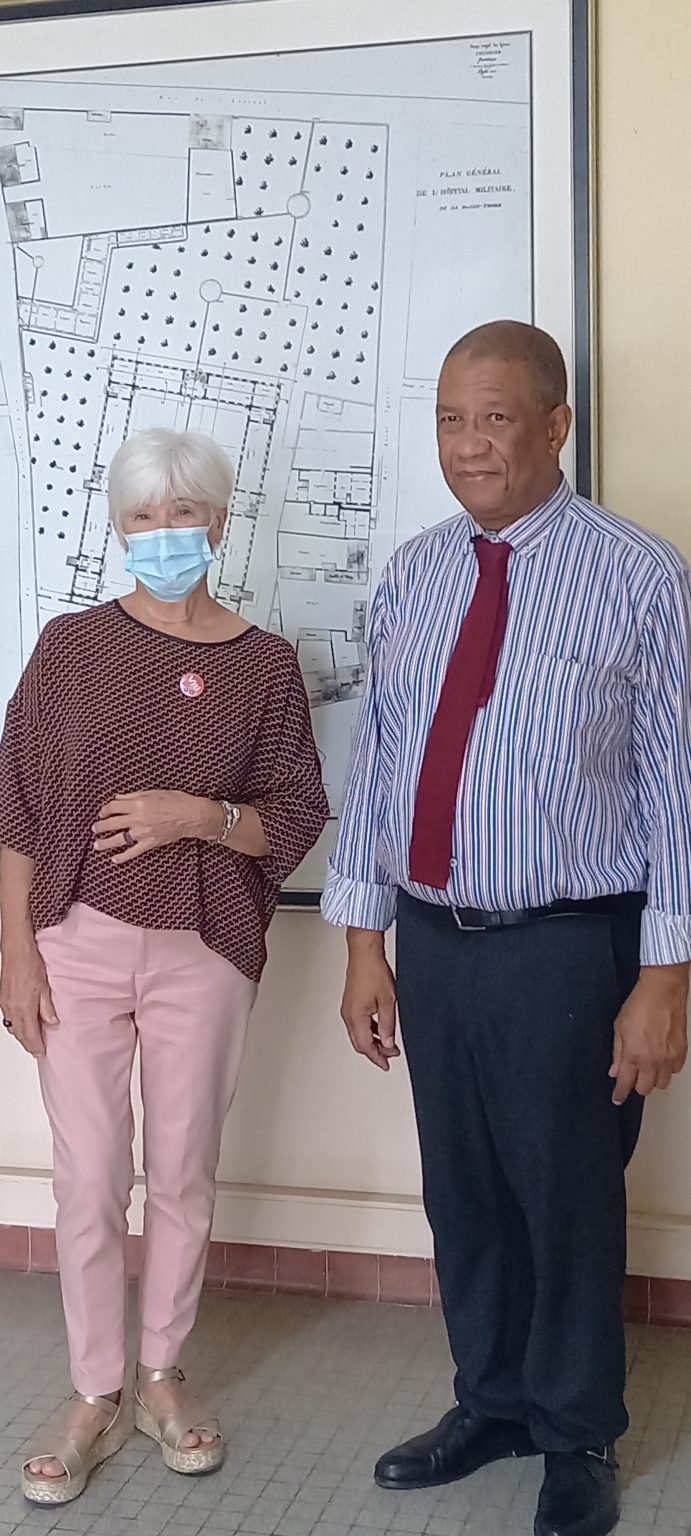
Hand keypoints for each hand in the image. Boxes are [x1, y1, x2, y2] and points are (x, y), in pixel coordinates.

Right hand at [0, 937, 57, 1056]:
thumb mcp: (45, 987)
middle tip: (36, 1050)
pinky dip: (15, 1025)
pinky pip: (8, 1018)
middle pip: (20, 1034)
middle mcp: (12, 1008)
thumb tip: (52, 1022)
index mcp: (24, 1007)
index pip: (30, 1034)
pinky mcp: (2, 999)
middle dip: (28, 1044)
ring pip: (12, 1027)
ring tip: (30, 1041)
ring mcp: (5, 1004)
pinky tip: (20, 1024)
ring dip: (21, 1036)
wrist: (17, 950)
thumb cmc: (30, 964)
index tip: (41, 1052)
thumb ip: (47, 1007)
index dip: (36, 1045)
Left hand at [93, 791, 221, 863]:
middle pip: (112, 823)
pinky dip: (123, 857)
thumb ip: (133, 796)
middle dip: (100, 826)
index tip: (102, 812)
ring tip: (97, 845)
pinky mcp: (150, 843)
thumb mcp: (153, 792)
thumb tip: (118, 798)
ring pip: (119, 839)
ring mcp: (143, 832)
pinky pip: (133, 852)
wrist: (191, 815)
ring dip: (105, 842)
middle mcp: (137, 818)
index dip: (105, 809)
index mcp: (138, 803)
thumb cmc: (175, 800)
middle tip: (95, 828)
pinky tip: (114, 859)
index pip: (114, 807)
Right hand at [341, 931, 399, 1071]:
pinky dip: (369, 1029)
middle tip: (390, 1055)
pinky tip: (381, 1028)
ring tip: (389, 1042)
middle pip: (360, 1043)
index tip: (386, 1064)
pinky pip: (358, 1023)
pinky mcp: (350, 1002)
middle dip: (375, 1051)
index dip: (377, 1058)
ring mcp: (348, 1008)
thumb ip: (388, 1025)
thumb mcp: (388, 1002)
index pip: (366, 1046)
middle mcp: (348, 1015)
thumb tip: (388, 1043)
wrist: (365, 953)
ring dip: (373, 1040)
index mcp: (356, 1017)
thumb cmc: (373, 971)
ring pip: (358, 1033)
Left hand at [610, 963, 688, 1103]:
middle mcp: (652, 1060)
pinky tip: (662, 1059)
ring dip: (653, 1079)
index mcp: (634, 1055)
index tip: (617, 1098)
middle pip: (645, 1089)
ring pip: (662, 1083)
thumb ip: (617, 1053)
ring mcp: (669, 1058)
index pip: (625, 1084)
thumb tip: (614, 1070)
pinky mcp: (681, 1052)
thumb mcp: (619, 1027)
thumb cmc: (640, 1004)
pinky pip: (675, 1071)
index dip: (620, 1094)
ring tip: (647, 1068)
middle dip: (636, 1085)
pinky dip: (668, 1069)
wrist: (663, 990)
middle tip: (632, 1076)